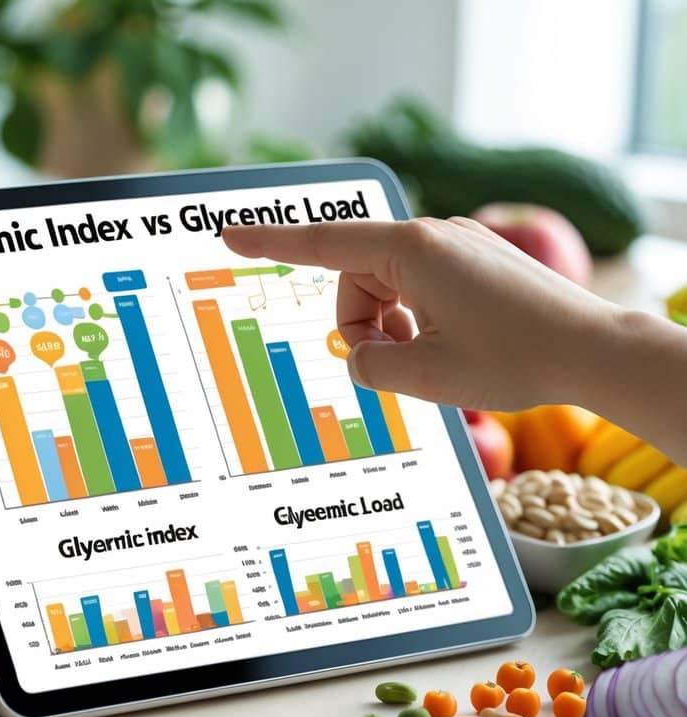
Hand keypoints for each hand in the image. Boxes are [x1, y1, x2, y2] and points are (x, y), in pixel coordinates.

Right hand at [222, 217, 616, 411]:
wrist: (595, 351)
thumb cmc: (516, 359)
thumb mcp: (425, 377)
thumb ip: (368, 367)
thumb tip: (359, 355)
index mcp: (412, 251)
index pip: (322, 243)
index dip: (270, 241)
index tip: (230, 231)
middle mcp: (432, 235)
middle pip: (356, 278)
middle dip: (362, 325)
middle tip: (397, 364)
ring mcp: (456, 245)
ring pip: (386, 286)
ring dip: (392, 327)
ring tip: (431, 359)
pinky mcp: (473, 261)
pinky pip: (417, 287)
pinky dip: (415, 320)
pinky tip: (448, 346)